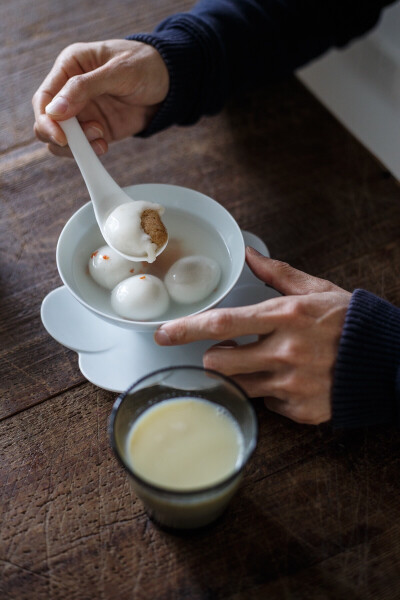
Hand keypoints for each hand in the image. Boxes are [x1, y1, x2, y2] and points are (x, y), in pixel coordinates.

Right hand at [32, 39, 168, 155]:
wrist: (171, 82)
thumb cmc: (145, 65)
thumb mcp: (118, 71)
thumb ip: (84, 88)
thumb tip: (54, 111)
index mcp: (69, 67)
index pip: (44, 98)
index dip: (46, 120)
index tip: (61, 136)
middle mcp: (70, 91)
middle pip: (47, 122)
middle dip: (60, 136)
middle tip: (86, 138)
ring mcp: (83, 112)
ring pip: (62, 139)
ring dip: (76, 146)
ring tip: (101, 138)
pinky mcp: (97, 130)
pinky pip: (82, 147)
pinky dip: (89, 152)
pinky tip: (104, 145)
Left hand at [154, 247, 351, 424]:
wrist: (389, 361)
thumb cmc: (350, 321)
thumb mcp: (316, 290)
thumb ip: (277, 273)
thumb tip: (249, 253)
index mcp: (284, 317)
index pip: (222, 323)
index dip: (186, 329)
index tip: (162, 333)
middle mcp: (285, 352)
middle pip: (219, 362)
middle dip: (214, 356)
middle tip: (228, 350)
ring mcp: (293, 385)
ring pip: (239, 386)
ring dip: (241, 375)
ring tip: (265, 364)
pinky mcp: (303, 411)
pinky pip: (269, 406)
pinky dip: (273, 395)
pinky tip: (292, 382)